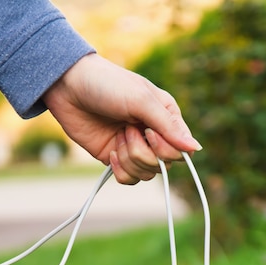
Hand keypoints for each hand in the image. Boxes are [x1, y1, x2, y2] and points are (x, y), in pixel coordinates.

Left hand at [43, 53, 201, 183]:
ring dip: (129, 157)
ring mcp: (135, 149)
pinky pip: (129, 179)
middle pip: (164, 166)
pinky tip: (111, 151)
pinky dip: (120, 170)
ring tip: (117, 134)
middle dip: (143, 151)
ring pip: (146, 174)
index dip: (166, 149)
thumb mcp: (142, 100)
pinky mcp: (117, 159)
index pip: (181, 151)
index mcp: (167, 118)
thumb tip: (195, 149)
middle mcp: (154, 136)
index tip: (148, 131)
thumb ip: (169, 127)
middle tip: (127, 128)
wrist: (70, 88)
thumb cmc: (108, 85)